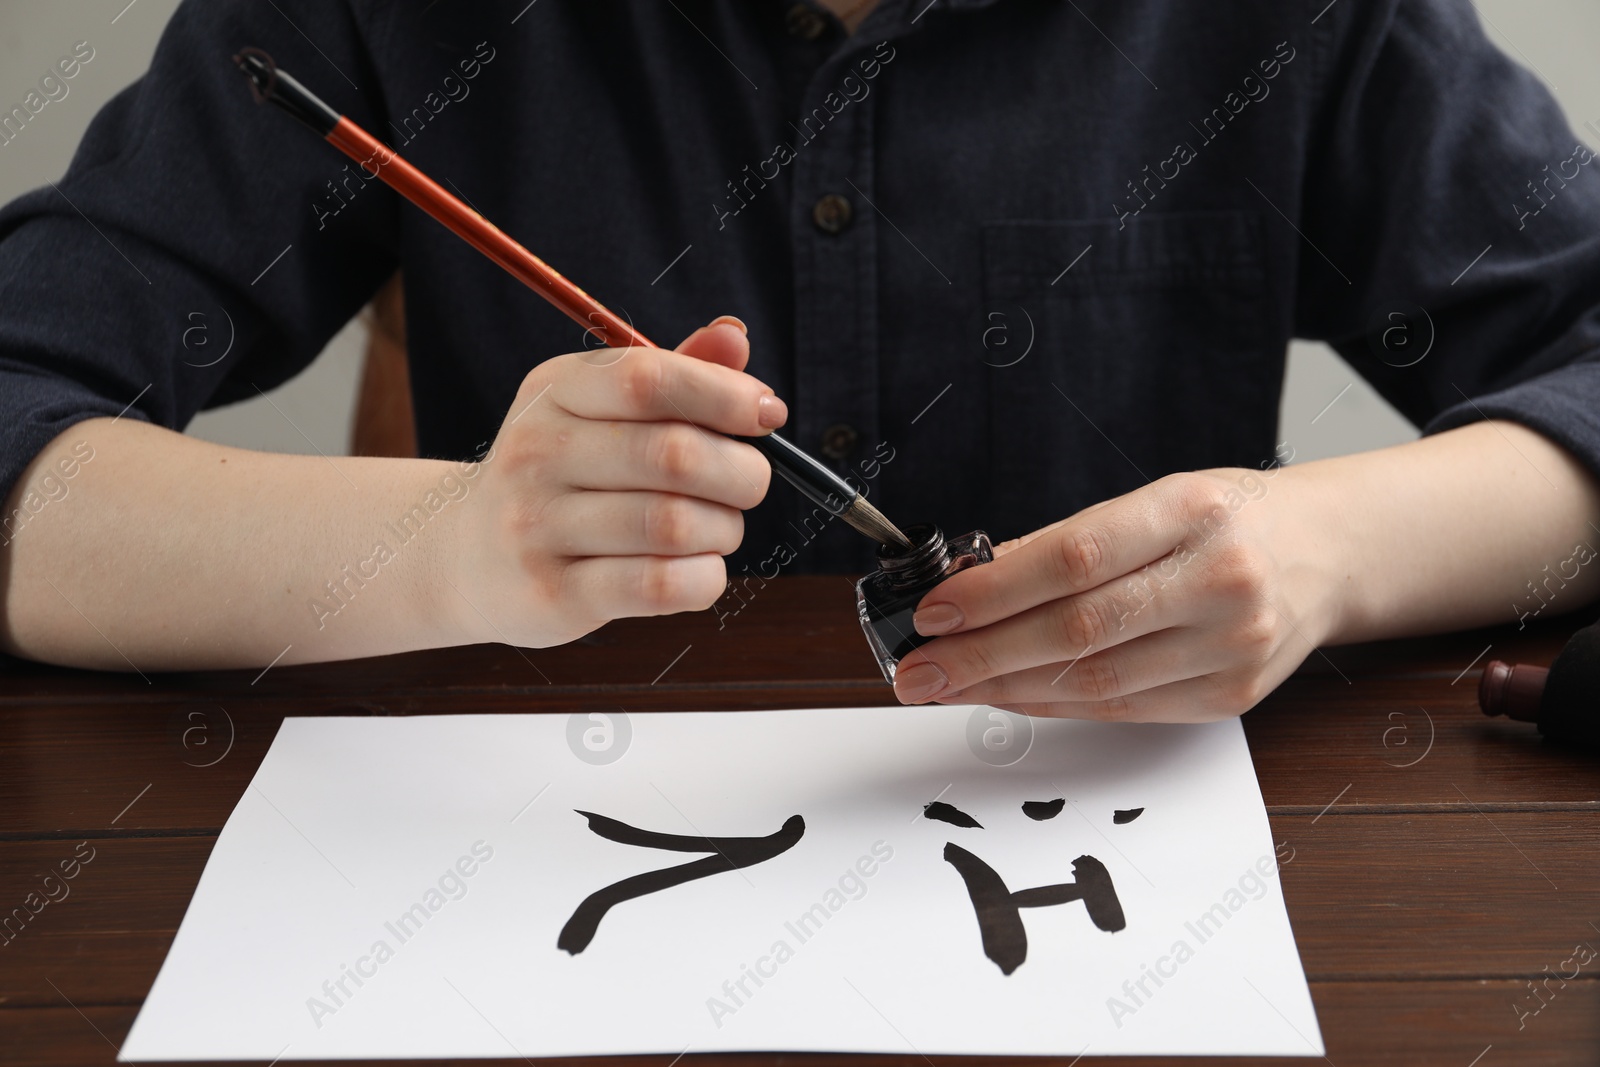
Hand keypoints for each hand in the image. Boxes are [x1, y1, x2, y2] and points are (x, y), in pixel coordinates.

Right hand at [441, 316, 782, 647]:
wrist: (470, 556)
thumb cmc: (563, 474)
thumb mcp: (602, 408)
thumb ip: (674, 373)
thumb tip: (736, 337)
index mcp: (556, 392)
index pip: (649, 379)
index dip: (725, 394)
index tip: (768, 413)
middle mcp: (537, 453)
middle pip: (673, 455)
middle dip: (741, 472)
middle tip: (749, 483)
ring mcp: (537, 527)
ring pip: (675, 525)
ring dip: (724, 529)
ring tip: (719, 528)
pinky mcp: (553, 595)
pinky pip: (660, 586)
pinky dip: (705, 578)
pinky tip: (700, 569)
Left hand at [890, 468, 1347, 720]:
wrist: (1329, 553)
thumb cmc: (1228, 519)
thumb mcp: (1157, 501)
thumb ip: (1070, 542)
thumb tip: (971, 581)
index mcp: (1193, 510)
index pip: (1076, 557)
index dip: (996, 590)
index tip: (935, 609)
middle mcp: (1219, 579)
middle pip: (1077, 630)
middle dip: (981, 654)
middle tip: (918, 668)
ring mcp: (1230, 645)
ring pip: (1094, 682)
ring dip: (1006, 688)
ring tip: (948, 685)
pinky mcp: (1230, 695)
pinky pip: (1121, 708)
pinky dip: (1053, 704)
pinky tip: (1007, 696)